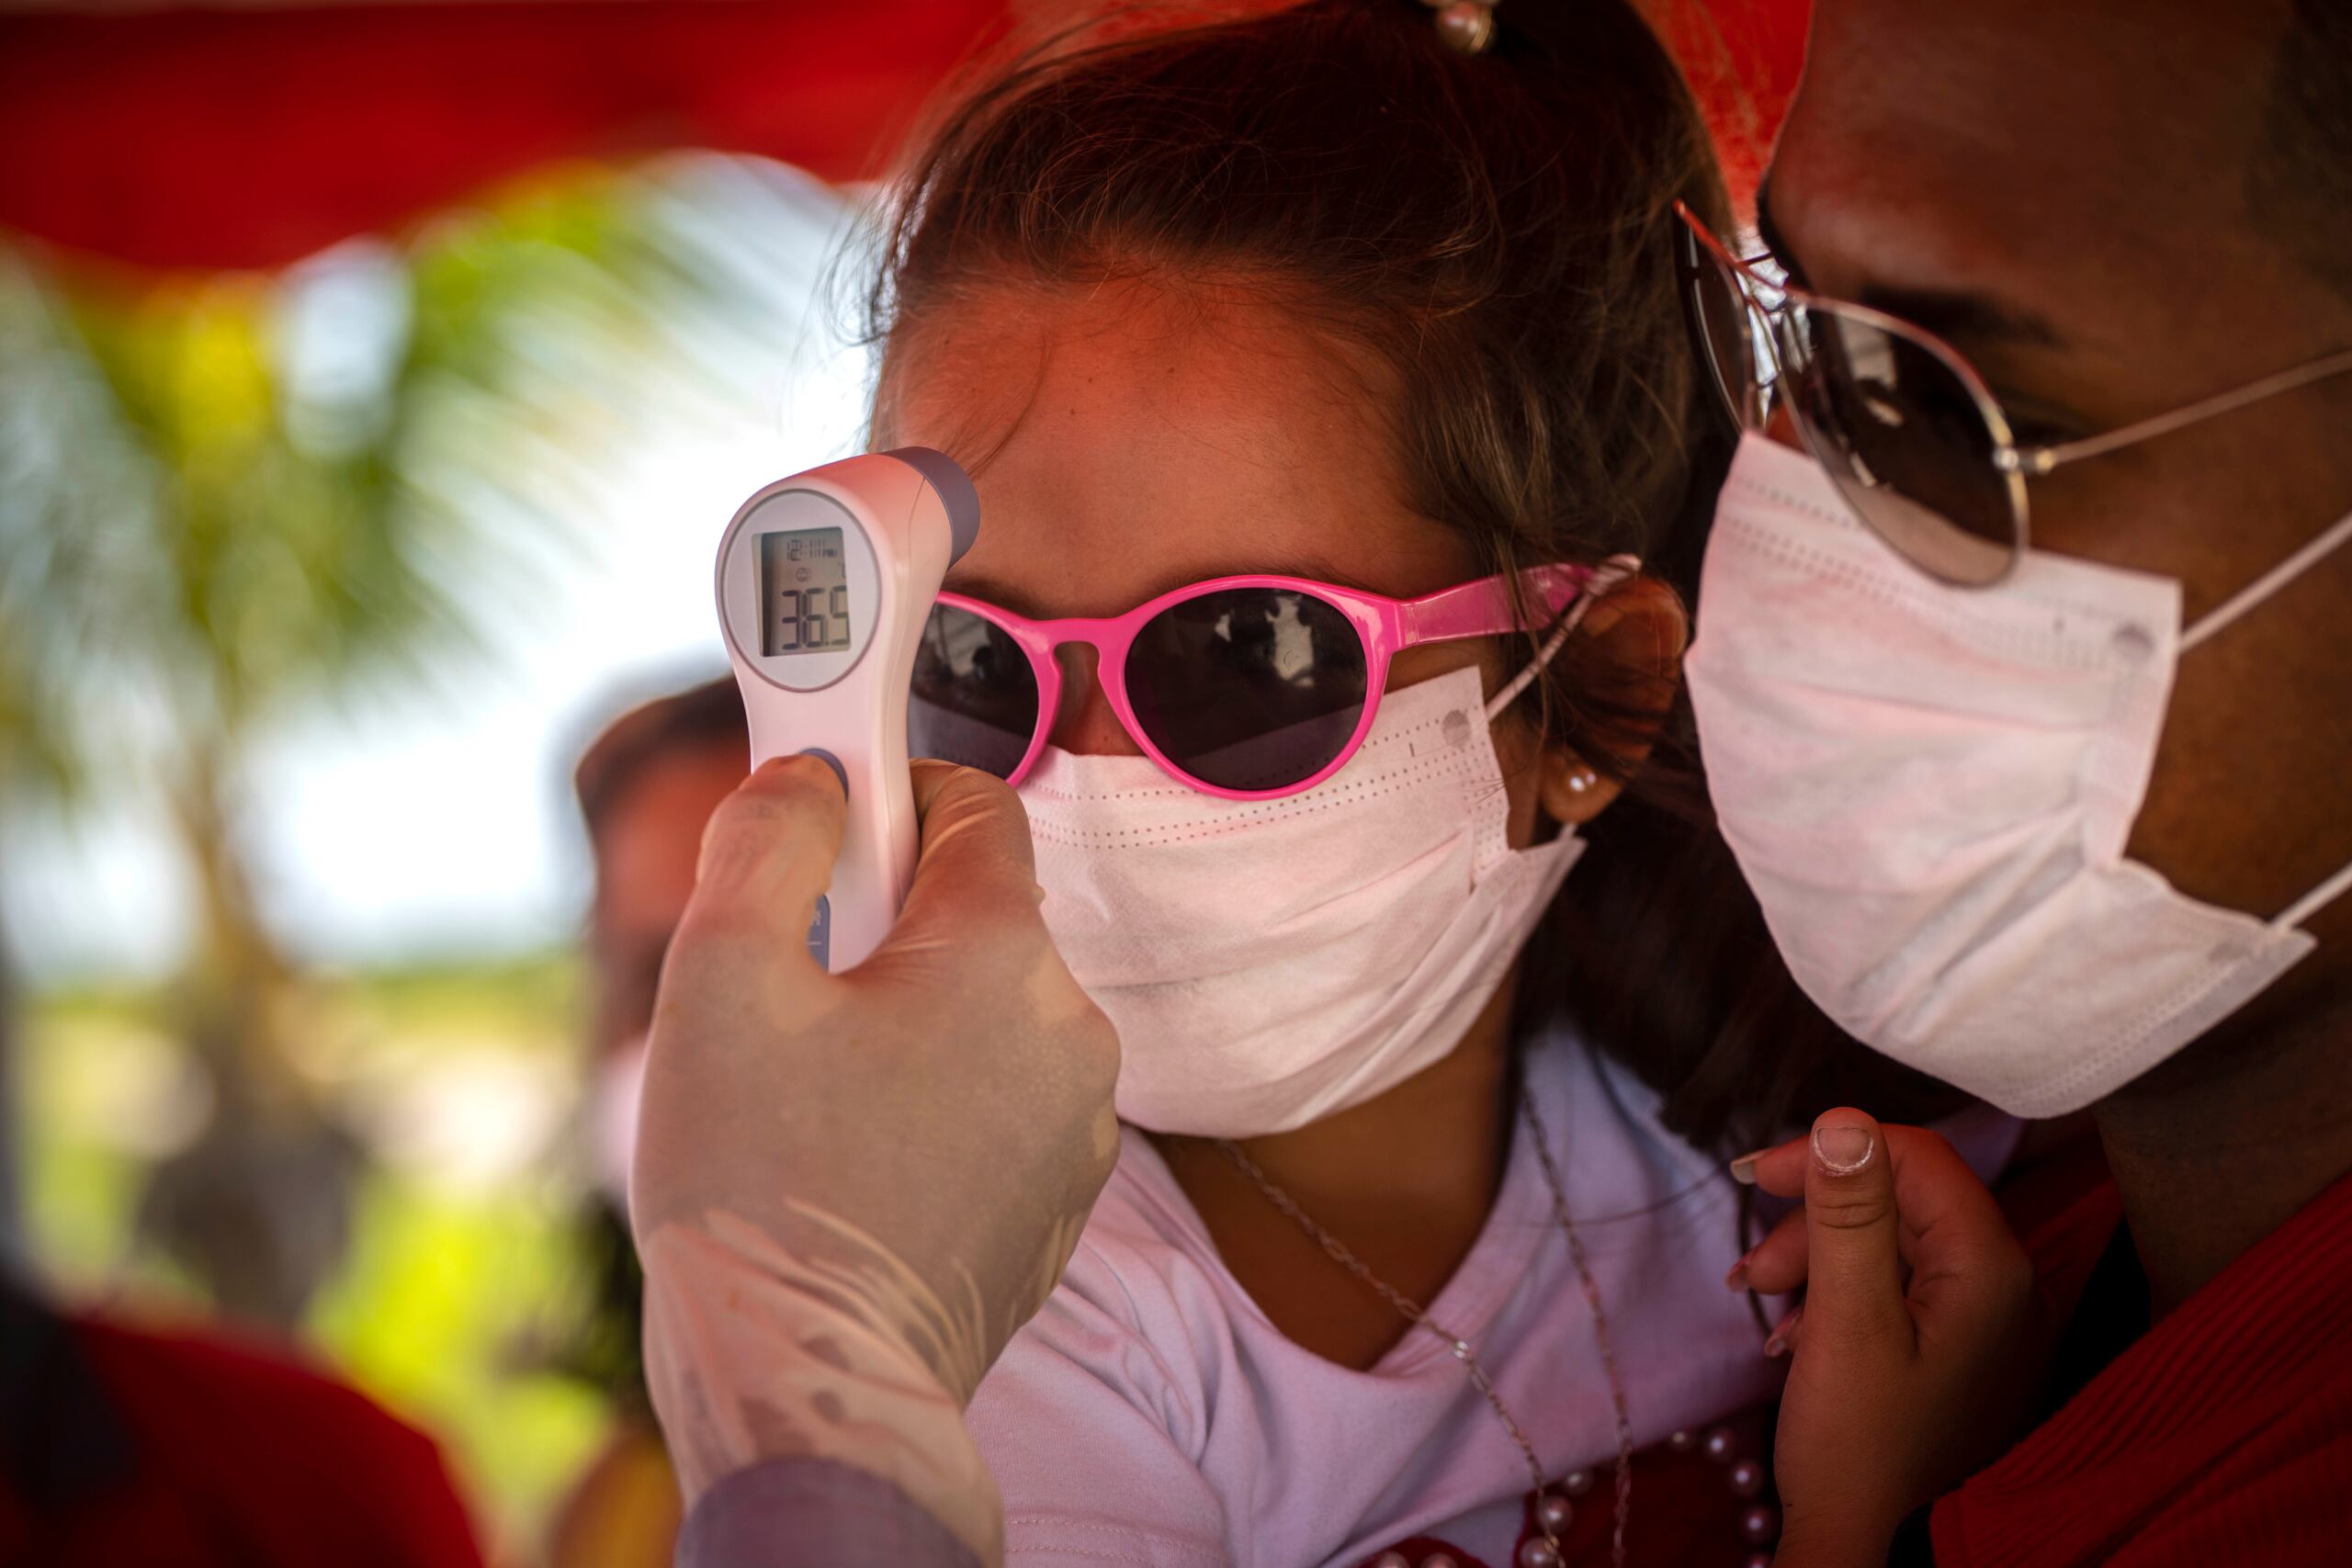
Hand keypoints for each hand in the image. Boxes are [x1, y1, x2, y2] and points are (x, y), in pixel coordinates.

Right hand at [631, 755, 1120, 1564]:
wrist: (817, 1389)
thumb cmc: (762, 1186)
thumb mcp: (722, 976)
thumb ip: (770, 839)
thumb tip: (808, 779)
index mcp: (1004, 953)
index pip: (978, 805)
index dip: (892, 788)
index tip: (823, 812)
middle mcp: (1070, 1028)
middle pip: (975, 914)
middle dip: (882, 920)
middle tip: (786, 980)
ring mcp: (1078, 1122)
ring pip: (984, 1011)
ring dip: (907, 1013)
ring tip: (808, 1087)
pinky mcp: (1061, 1198)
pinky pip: (997, 1097)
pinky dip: (935, 1093)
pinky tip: (853, 1152)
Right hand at [1733, 1109, 2040, 1567]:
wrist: (1873, 1552)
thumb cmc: (1860, 1444)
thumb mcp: (1845, 1322)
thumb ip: (1849, 1215)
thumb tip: (1842, 1116)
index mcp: (1988, 1268)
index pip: (1915, 1156)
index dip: (1831, 1151)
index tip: (1754, 1179)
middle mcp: (2002, 1285)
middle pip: (1898, 1201)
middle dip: (1814, 1220)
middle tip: (1751, 1270)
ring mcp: (1983, 1322)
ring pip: (1890, 1244)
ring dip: (1815, 1258)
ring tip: (1759, 1302)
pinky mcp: (1958, 1352)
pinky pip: (1895, 1289)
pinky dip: (1836, 1296)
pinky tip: (1794, 1335)